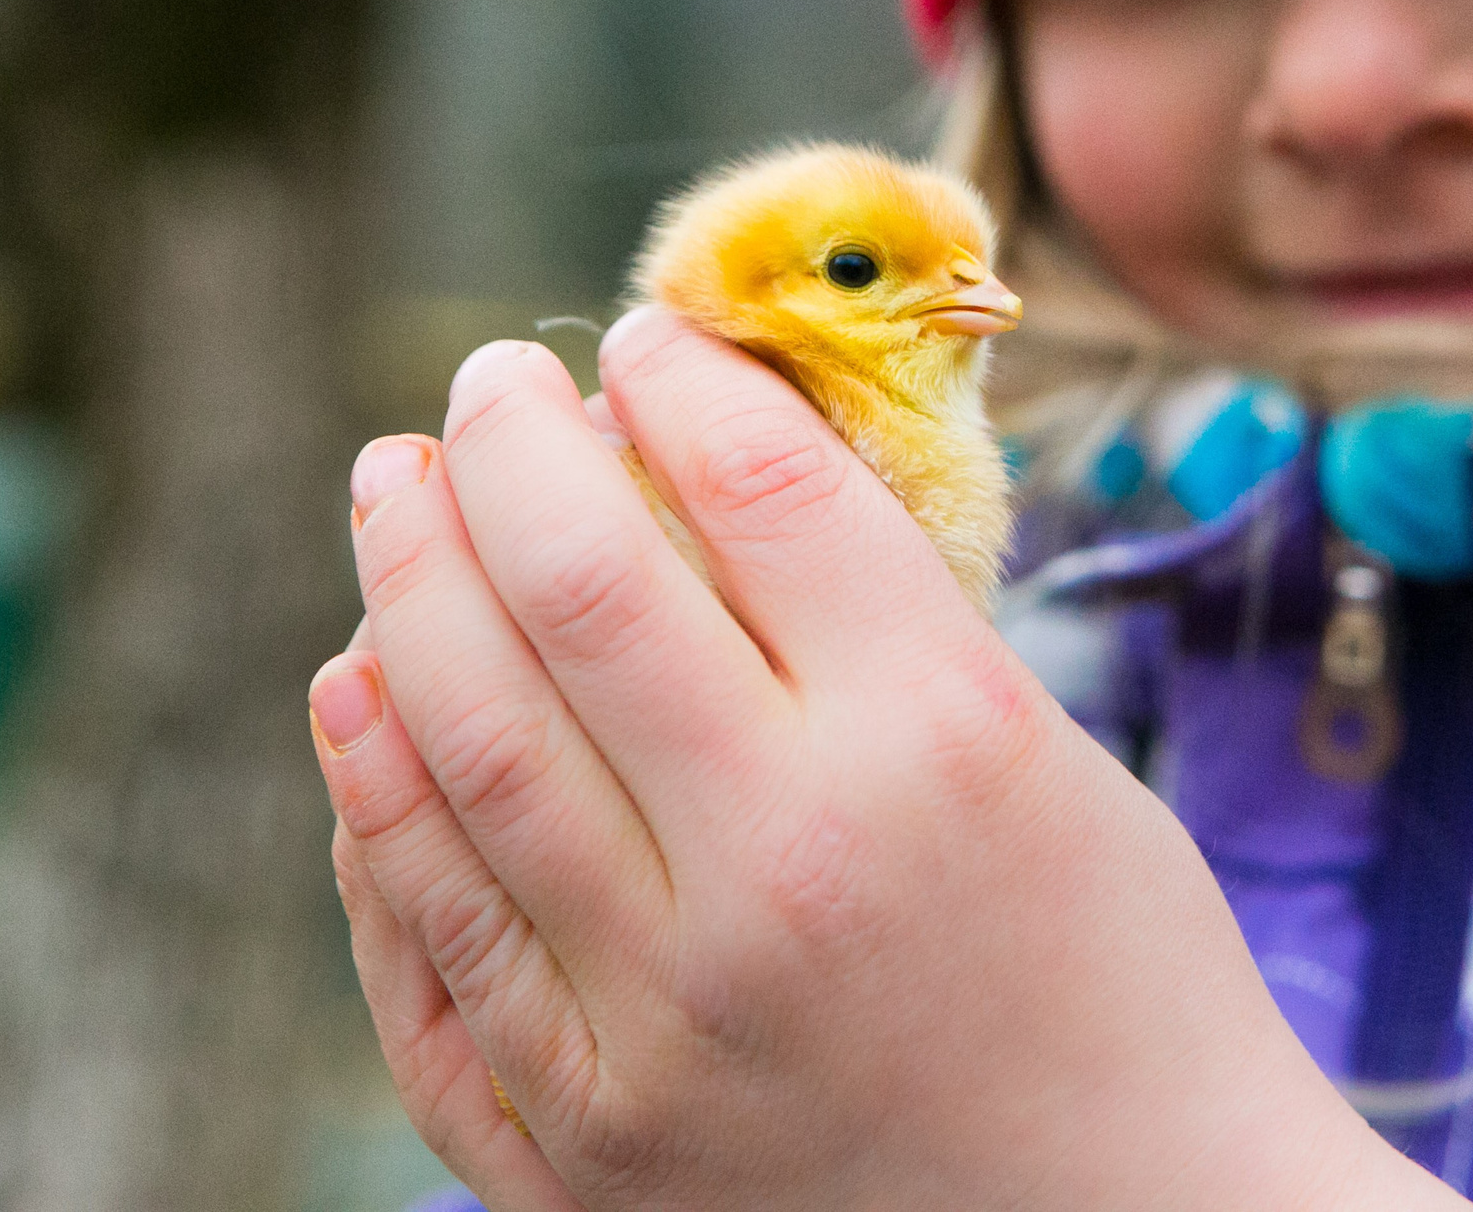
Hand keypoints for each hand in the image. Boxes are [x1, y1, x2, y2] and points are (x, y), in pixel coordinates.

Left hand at [311, 307, 1442, 1209]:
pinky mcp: (584, 1146)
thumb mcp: (1045, 749)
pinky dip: (373, 802)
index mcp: (936, 746)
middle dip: (504, 447)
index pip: (756, 486)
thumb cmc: (1117, 970)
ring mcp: (662, 1025)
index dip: (678, 378)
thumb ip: (881, 609)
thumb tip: (689, 453)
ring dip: (402, 589)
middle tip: (481, 386)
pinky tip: (356, 699)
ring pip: (459, 749)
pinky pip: (425, 942)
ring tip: (398, 497)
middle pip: (573, 589)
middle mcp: (784, 874)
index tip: (640, 341)